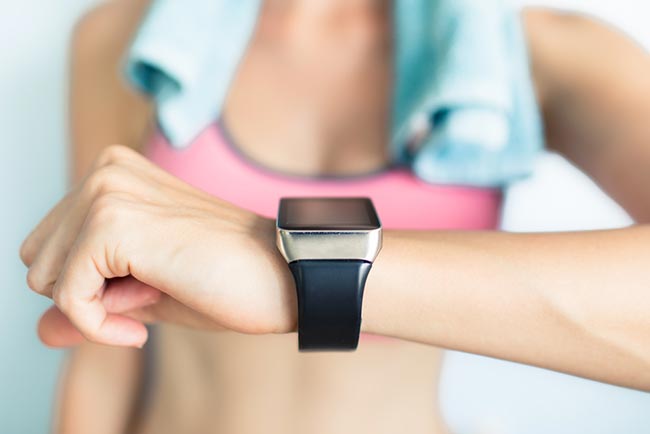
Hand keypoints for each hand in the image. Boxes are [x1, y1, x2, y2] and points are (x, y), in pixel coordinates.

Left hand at [20, 145, 295, 347]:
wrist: (283, 276)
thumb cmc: (224, 280)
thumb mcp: (144, 294)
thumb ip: (90, 303)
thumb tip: (41, 330)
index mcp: (115, 174)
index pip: (52, 245)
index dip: (91, 285)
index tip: (144, 290)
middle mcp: (106, 171)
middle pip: (39, 258)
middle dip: (86, 292)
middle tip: (149, 292)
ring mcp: (108, 192)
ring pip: (44, 276)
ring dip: (95, 307)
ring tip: (155, 294)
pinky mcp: (113, 223)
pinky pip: (66, 297)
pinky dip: (97, 327)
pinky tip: (140, 327)